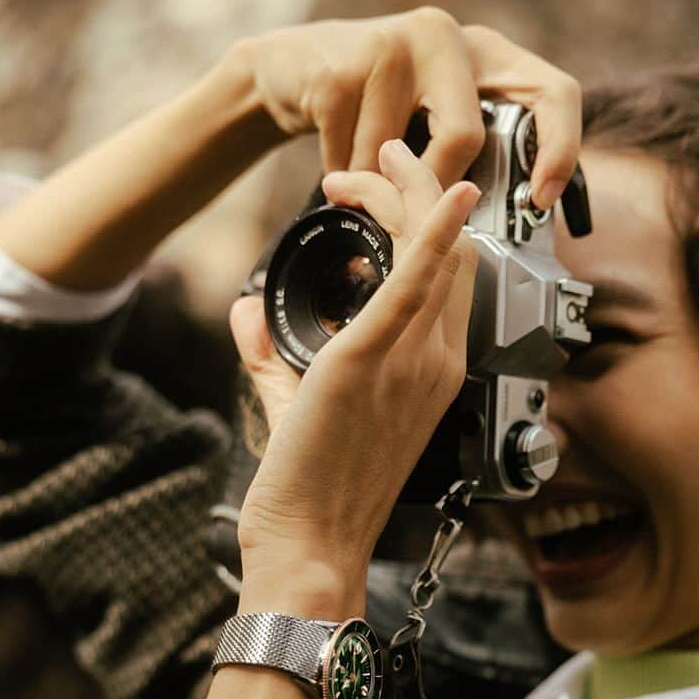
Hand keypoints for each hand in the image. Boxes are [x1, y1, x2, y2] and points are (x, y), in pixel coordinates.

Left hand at [230, 139, 480, 582]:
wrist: (311, 548)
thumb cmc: (313, 495)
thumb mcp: (295, 407)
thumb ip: (271, 357)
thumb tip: (246, 314)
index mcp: (431, 375)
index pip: (452, 279)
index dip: (431, 221)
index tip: (386, 188)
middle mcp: (436, 364)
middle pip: (452, 252)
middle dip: (419, 189)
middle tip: (384, 151)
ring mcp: (412, 363)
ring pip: (436, 252)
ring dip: (410, 191)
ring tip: (383, 151)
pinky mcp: (372, 362)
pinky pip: (417, 285)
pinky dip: (431, 232)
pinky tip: (439, 194)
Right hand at [234, 6, 581, 209]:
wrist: (289, 68)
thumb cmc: (378, 103)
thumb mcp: (436, 108)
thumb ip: (475, 139)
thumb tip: (517, 211)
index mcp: (484, 51)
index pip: (553, 92)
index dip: (561, 148)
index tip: (541, 201)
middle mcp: (443, 36)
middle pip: (465, 135)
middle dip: (437, 186)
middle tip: (419, 211)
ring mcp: (389, 46)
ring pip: (397, 156)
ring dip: (375, 186)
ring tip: (359, 175)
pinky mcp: (339, 70)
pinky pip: (350, 157)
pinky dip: (341, 176)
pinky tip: (333, 159)